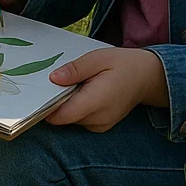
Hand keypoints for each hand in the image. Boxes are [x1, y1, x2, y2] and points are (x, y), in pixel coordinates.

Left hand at [43, 48, 168, 132]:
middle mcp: (98, 119)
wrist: (147, 77)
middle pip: (64, 118)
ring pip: (70, 120)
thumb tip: (53, 78)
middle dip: (56, 102)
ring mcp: (100, 125)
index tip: (38, 92)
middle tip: (58, 81)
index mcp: (97, 101)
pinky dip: (76, 108)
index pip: (63, 115)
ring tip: (75, 85)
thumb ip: (75, 69)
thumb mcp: (98, 58)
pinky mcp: (101, 127)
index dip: (46, 106)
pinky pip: (79, 120)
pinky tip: (82, 93)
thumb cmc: (123, 64)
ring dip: (66, 105)